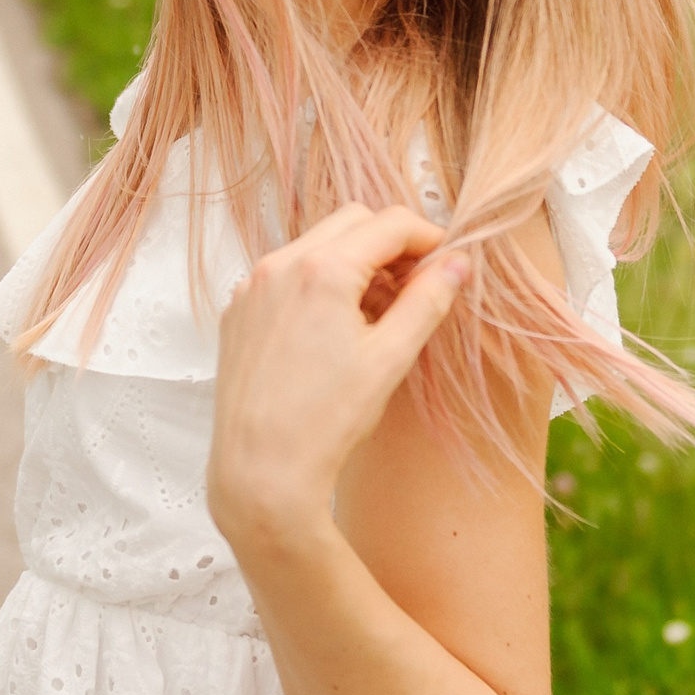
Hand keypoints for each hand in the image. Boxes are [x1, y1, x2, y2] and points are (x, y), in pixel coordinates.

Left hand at [207, 204, 468, 550]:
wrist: (260, 471)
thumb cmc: (327, 421)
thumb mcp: (390, 358)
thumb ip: (427, 301)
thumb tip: (457, 262)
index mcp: (323, 270)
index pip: (390, 223)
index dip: (427, 238)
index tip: (446, 265)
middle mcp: (281, 265)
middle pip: (352, 223)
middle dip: (389, 244)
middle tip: (414, 287)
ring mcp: (253, 286)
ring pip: (316, 245)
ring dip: (353, 262)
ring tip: (375, 314)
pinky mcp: (237, 311)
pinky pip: (285, 274)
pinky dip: (316, 283)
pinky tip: (332, 329)